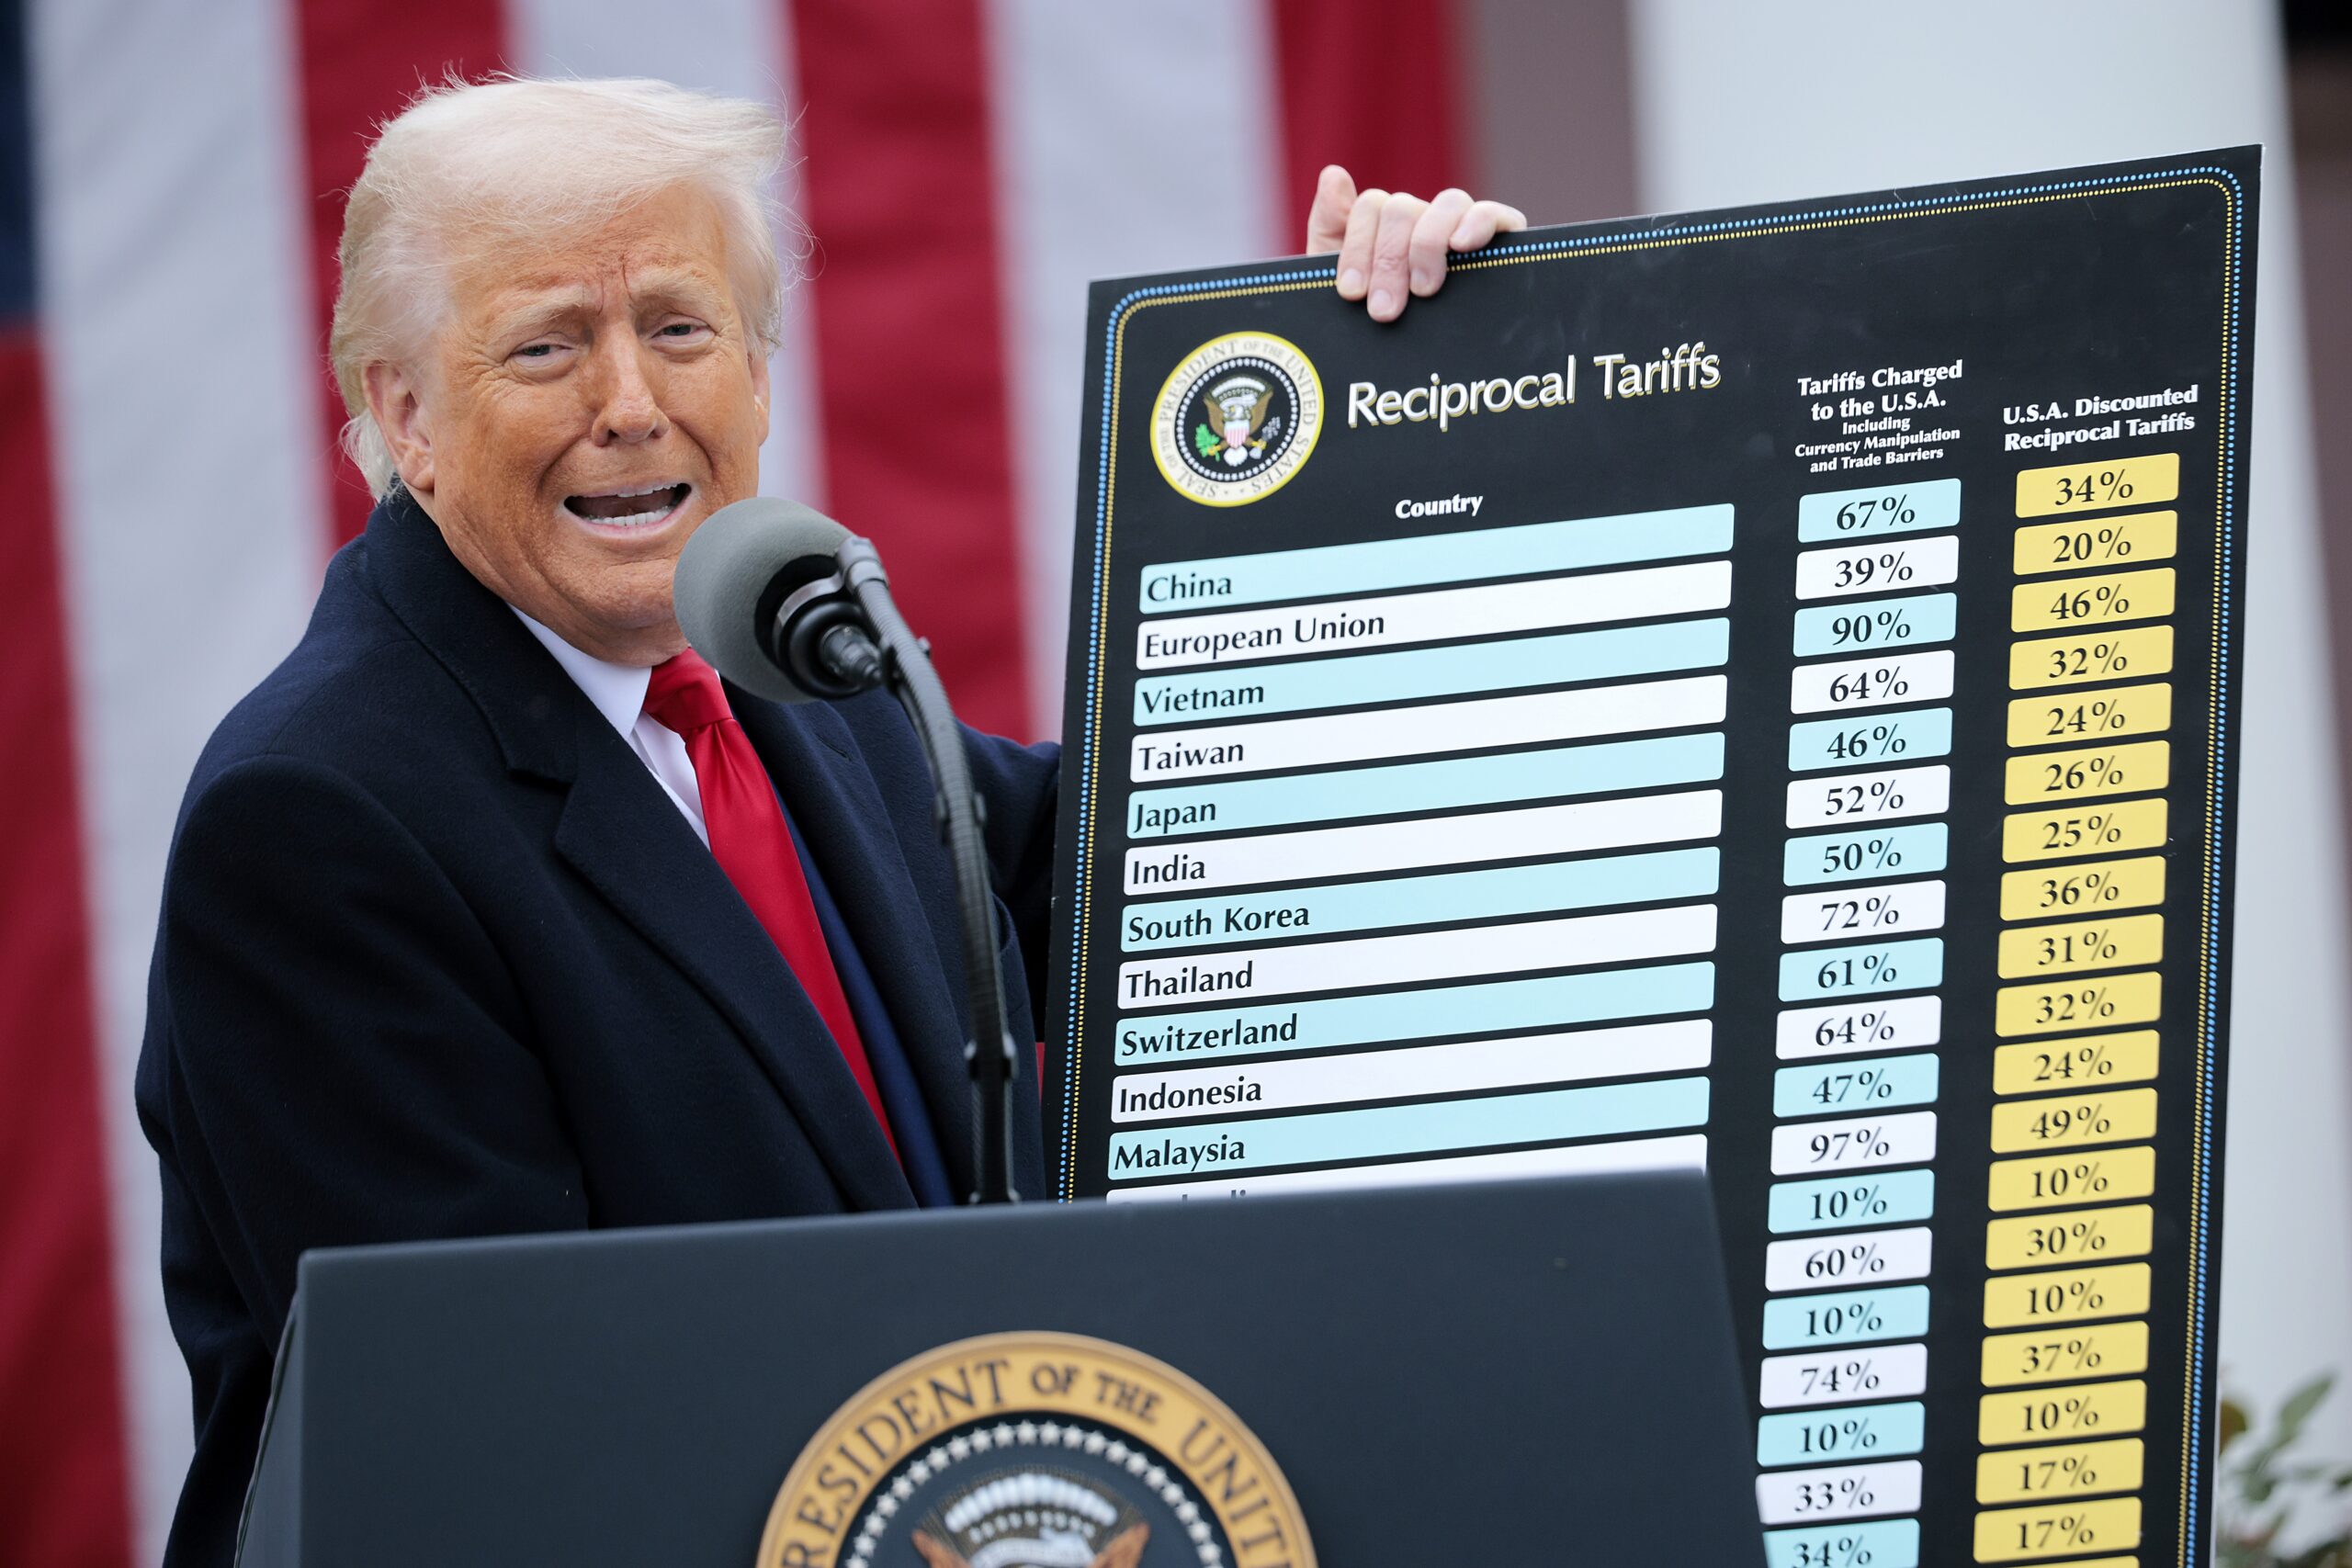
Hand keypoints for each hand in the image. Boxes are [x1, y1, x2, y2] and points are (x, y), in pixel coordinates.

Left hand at [1305, 165, 1527, 322]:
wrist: (1408, 377)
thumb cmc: (1374, 324)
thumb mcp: (1339, 282)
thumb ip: (1330, 226)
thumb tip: (1333, 174)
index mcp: (1386, 228)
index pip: (1372, 207)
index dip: (1358, 247)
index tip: (1351, 292)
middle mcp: (1425, 222)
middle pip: (1404, 209)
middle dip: (1388, 260)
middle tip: (1384, 310)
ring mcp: (1462, 230)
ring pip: (1449, 203)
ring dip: (1428, 244)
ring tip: (1422, 289)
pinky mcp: (1502, 243)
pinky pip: (1495, 214)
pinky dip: (1478, 222)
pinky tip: (1461, 246)